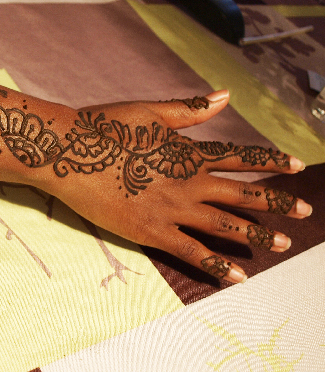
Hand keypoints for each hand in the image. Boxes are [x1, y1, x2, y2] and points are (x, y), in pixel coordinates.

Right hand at [45, 90, 310, 283]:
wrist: (70, 154)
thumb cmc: (105, 128)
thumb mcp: (148, 111)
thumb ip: (189, 109)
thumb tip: (226, 95)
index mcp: (187, 152)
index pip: (239, 157)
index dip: (270, 161)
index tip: (296, 165)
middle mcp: (188, 182)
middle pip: (241, 194)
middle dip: (275, 202)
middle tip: (303, 212)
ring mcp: (172, 209)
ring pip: (224, 225)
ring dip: (256, 234)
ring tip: (283, 244)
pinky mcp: (152, 232)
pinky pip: (191, 252)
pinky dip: (217, 264)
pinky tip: (238, 276)